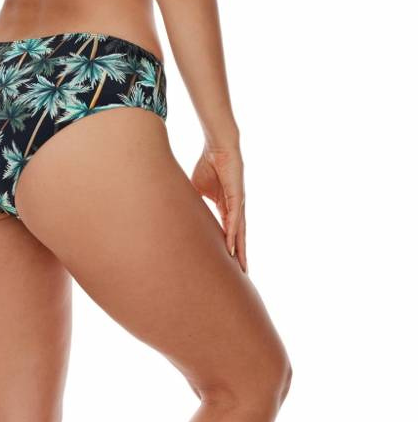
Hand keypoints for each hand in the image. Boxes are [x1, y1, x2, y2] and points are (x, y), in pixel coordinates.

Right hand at [190, 144, 246, 272]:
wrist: (216, 147)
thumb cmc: (208, 165)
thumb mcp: (197, 188)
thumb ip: (193, 202)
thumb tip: (179, 212)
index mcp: (226, 206)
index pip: (229, 231)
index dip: (230, 247)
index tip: (230, 264)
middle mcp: (235, 207)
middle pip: (238, 236)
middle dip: (240, 255)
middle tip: (242, 274)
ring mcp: (238, 203)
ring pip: (239, 231)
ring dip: (240, 250)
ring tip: (241, 267)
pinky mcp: (238, 196)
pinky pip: (235, 219)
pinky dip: (234, 233)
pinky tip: (233, 247)